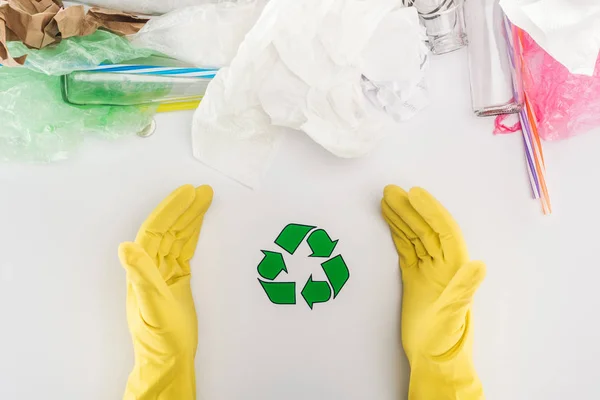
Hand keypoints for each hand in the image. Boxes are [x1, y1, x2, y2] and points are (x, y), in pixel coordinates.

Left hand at [119, 184, 212, 399]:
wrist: (169, 360)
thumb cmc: (160, 339)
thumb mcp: (153, 308)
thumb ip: (141, 277)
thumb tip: (125, 246)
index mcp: (142, 271)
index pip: (155, 232)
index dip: (170, 211)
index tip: (187, 193)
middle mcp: (150, 267)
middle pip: (167, 229)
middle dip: (183, 208)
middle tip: (202, 190)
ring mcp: (163, 272)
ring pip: (177, 237)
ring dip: (190, 217)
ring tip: (205, 198)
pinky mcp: (177, 279)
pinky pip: (184, 250)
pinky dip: (192, 234)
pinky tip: (199, 224)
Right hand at [382, 185, 484, 399]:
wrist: (434, 360)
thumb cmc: (446, 342)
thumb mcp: (454, 318)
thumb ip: (465, 291)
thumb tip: (480, 264)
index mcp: (456, 270)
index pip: (444, 231)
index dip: (430, 211)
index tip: (413, 193)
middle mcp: (444, 265)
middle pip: (426, 228)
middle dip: (409, 208)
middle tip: (390, 191)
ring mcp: (428, 270)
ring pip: (414, 236)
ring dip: (401, 217)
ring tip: (385, 199)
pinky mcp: (414, 278)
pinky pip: (406, 249)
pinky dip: (397, 234)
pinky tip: (389, 221)